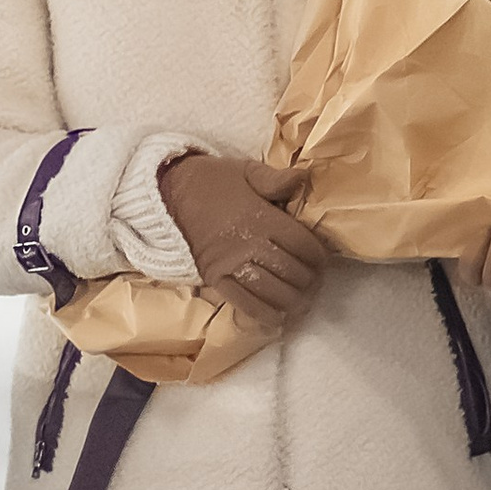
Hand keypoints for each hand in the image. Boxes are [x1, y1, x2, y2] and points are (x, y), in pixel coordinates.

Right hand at [158, 154, 326, 328]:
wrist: (168, 195)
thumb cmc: (212, 181)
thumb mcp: (245, 170)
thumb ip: (276, 179)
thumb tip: (304, 179)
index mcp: (261, 217)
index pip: (302, 244)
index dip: (318, 257)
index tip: (323, 261)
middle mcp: (248, 244)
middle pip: (290, 271)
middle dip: (308, 281)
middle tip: (315, 284)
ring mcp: (230, 264)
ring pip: (271, 291)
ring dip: (291, 300)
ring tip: (302, 302)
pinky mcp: (214, 279)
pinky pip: (243, 302)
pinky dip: (263, 314)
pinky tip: (277, 319)